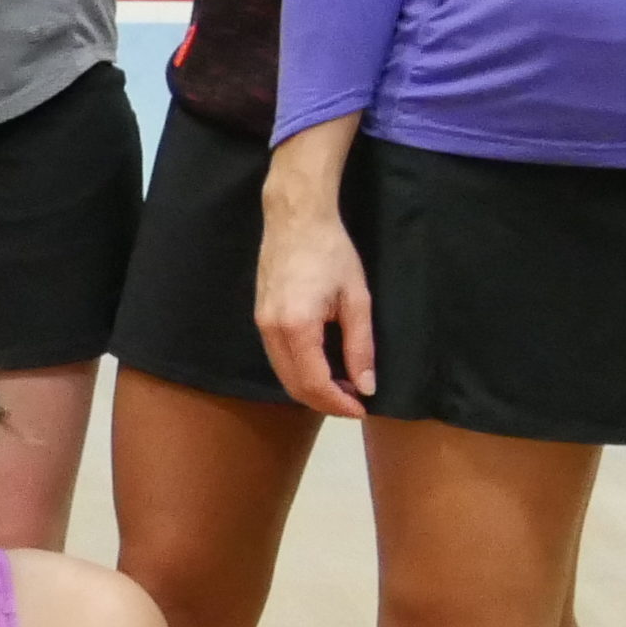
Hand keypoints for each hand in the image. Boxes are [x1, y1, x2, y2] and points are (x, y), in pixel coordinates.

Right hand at [254, 120, 376, 418]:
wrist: (296, 218)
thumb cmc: (332, 253)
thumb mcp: (357, 300)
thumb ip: (360, 347)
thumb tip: (366, 386)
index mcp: (297, 327)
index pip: (315, 383)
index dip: (339, 404)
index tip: (362, 407)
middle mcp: (271, 330)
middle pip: (294, 385)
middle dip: (325, 401)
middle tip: (355, 400)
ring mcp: (261, 323)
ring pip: (283, 374)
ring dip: (312, 387)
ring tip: (343, 385)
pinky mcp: (259, 316)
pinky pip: (278, 357)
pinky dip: (299, 370)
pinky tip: (323, 365)